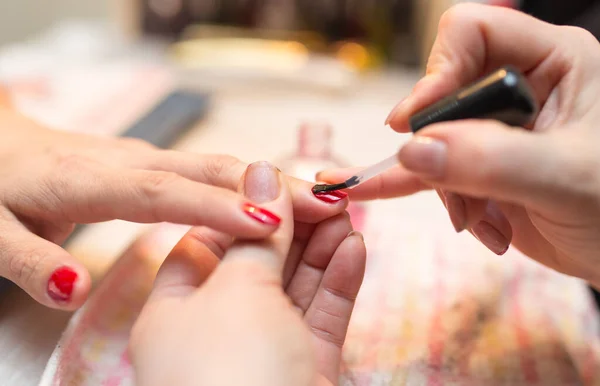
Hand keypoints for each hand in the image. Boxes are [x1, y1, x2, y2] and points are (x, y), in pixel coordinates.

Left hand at [0, 105, 347, 309]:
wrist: (5, 149)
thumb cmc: (4, 189)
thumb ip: (28, 263)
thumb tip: (70, 289)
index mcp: (96, 181)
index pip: (164, 193)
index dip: (217, 205)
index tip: (268, 221)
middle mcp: (136, 164)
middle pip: (213, 170)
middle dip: (273, 186)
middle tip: (328, 201)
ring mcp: (153, 162)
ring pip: (224, 168)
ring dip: (277, 183)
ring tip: (327, 200)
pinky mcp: (162, 168)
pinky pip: (217, 174)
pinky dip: (259, 186)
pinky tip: (290, 201)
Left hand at [130, 162, 365, 385]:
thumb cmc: (230, 374)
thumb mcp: (238, 292)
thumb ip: (259, 235)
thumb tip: (262, 174)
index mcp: (175, 312)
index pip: (207, 243)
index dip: (243, 209)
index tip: (279, 182)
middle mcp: (217, 331)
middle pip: (258, 262)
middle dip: (293, 226)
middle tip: (326, 194)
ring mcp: (265, 351)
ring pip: (295, 287)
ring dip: (322, 248)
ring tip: (346, 212)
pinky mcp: (305, 368)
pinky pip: (321, 316)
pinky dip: (339, 280)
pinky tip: (355, 248)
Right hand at [319, 4, 599, 285]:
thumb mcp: (565, 177)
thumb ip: (491, 161)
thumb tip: (413, 150)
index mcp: (551, 62)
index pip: (472, 33)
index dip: (438, 71)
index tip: (414, 121)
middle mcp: (517, 88)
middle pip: (443, 94)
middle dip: (442, 150)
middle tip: (461, 193)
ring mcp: (495, 130)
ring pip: (432, 141)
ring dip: (444, 187)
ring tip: (479, 223)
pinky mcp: (479, 167)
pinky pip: (431, 170)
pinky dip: (408, 187)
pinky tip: (371, 191)